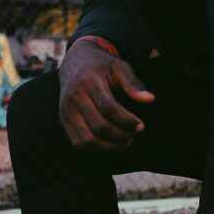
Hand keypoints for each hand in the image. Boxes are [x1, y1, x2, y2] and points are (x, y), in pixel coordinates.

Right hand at [58, 38, 153, 153]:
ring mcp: (66, 111)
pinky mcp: (63, 120)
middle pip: (98, 126)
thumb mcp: (119, 67)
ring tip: (125, 142)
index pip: (108, 108)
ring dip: (109, 147)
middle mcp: (74, 97)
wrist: (74, 63)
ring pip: (87, 140)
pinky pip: (79, 144)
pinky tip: (111, 145)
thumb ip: (133, 83)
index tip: (141, 125)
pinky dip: (97, 150)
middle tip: (134, 134)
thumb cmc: (102, 66)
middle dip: (121, 135)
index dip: (127, 121)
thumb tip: (150, 99)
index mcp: (89, 81)